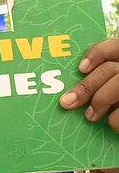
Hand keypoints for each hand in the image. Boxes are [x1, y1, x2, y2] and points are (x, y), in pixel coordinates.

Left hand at [59, 38, 118, 172]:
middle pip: (111, 70)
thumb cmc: (107, 114)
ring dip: (100, 101)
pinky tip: (112, 125)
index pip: (114, 47)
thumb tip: (60, 86)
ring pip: (118, 86)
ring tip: (90, 116)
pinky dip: (115, 120)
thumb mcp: (98, 95)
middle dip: (87, 86)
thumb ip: (90, 85)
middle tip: (67, 102)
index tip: (80, 69)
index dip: (98, 53)